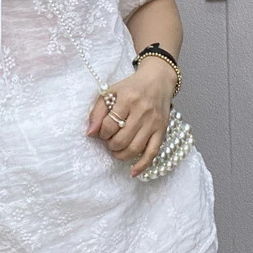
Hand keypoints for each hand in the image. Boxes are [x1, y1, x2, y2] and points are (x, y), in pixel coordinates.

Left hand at [86, 58, 176, 176]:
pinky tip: (133, 171)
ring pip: (135, 148)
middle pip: (122, 139)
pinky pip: (152, 152)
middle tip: (109, 141)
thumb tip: (90, 133)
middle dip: (111, 145)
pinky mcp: (162, 131)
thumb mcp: (111, 92)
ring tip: (116, 150)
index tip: (101, 131)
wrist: (158, 80)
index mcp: (128, 99)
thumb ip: (98, 111)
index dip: (101, 133)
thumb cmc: (131, 87)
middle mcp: (142, 111)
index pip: (109, 125)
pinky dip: (142, 165)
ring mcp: (153, 123)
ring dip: (121, 155)